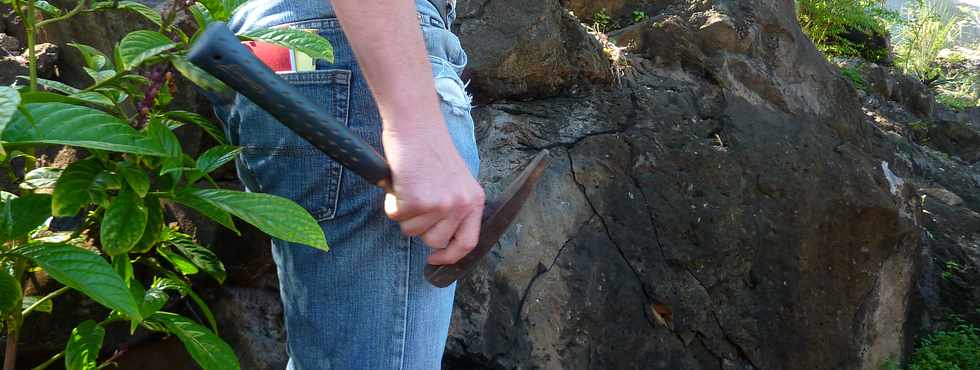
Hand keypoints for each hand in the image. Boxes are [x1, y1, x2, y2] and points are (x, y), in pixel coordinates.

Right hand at [382, 125, 484, 264]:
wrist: (416, 123)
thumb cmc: (430, 148)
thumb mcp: (455, 180)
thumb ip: (454, 206)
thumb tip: (441, 238)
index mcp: (474, 200)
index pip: (468, 243)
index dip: (450, 256)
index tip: (435, 259)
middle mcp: (461, 205)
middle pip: (434, 241)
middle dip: (419, 228)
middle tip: (414, 203)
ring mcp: (440, 204)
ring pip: (412, 231)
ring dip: (404, 213)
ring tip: (408, 186)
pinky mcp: (417, 201)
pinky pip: (395, 216)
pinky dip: (390, 202)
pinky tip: (398, 182)